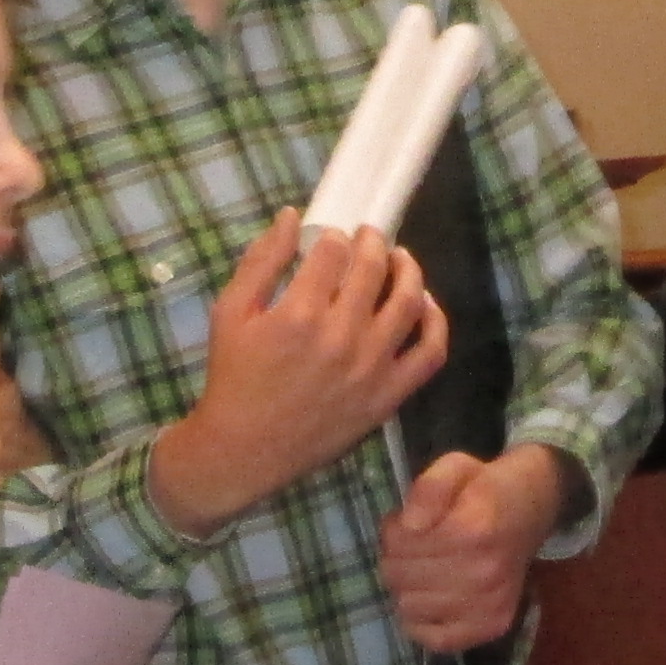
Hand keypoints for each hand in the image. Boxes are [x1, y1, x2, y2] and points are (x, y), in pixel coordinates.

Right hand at [148, 212, 447, 537]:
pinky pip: (429, 352)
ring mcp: (371, 369)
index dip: (335, 236)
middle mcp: (341, 338)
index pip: (334, 252)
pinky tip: (423, 303)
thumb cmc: (234, 377)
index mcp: (299, 315)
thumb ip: (262, 260)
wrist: (243, 449)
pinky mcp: (388, 396)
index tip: (332, 238)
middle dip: (372, 242)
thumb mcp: (230, 311)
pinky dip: (435, 321)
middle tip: (368, 237)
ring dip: (408, 269)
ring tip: (399, 259)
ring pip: (409, 302)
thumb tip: (292, 215)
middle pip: (373, 269)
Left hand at [379, 445, 563, 652]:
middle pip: (398, 576)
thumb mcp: (455, 466)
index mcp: (472, 528)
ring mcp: (490, 604)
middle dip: (396, 557)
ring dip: (408, 587)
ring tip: (424, 568)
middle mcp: (483, 572)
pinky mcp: (493, 626)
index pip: (399, 543)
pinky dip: (423, 622)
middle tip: (414, 546)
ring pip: (409, 606)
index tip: (408, 522)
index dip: (393, 528)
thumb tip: (409, 524)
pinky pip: (435, 640)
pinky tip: (431, 599)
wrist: (532, 508)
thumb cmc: (485, 486)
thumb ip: (429, 487)